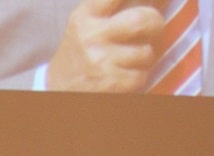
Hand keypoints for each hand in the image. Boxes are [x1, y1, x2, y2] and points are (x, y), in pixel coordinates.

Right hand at [47, 0, 164, 92]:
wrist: (58, 90)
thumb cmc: (82, 52)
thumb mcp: (86, 22)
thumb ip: (112, 6)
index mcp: (86, 14)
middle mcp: (91, 35)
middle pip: (141, 19)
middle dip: (154, 24)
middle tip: (152, 29)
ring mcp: (100, 60)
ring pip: (146, 52)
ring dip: (145, 58)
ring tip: (131, 60)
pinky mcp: (109, 84)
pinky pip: (141, 76)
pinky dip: (137, 79)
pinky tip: (124, 77)